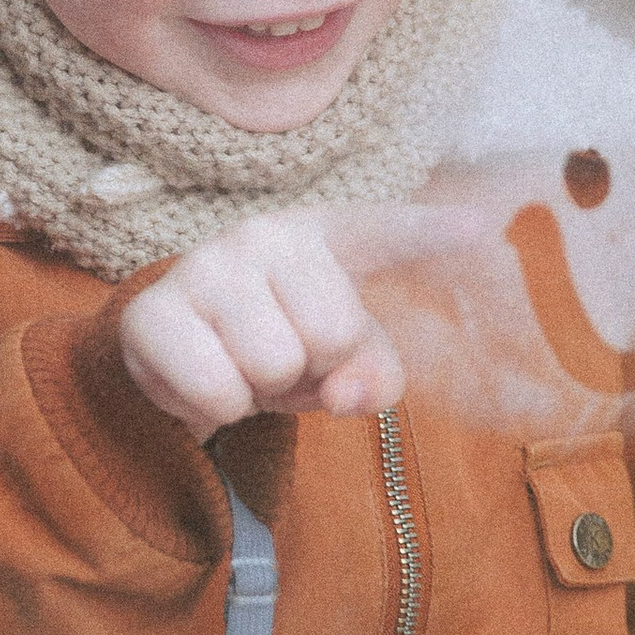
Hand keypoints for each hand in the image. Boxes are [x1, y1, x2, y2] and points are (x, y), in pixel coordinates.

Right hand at [118, 202, 492, 436]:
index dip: (432, 233)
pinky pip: (218, 391)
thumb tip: (347, 393)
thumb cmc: (279, 342)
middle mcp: (266, 234)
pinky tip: (204, 376)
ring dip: (264, 390)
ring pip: (273, 365)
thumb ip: (375, 377)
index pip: (387, 230)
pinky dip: (220, 407)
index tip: (480, 228)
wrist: (178, 352)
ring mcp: (205, 265)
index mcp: (328, 234)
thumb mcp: (343, 361)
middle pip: (333, 333)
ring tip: (244, 365)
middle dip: (313, 368)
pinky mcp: (154, 311)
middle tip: (284, 356)